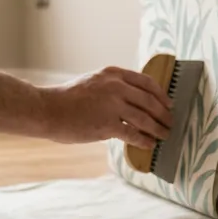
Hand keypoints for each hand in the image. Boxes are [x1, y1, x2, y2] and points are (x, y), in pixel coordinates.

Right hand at [39, 66, 172, 148]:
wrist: (47, 109)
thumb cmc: (68, 99)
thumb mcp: (93, 82)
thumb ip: (113, 87)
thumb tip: (134, 101)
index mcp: (113, 74)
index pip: (146, 82)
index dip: (161, 94)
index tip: (168, 103)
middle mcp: (116, 86)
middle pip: (150, 101)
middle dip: (164, 114)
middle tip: (170, 123)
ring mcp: (112, 105)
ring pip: (145, 118)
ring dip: (158, 128)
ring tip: (164, 135)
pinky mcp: (107, 124)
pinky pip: (133, 134)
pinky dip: (144, 140)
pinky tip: (149, 144)